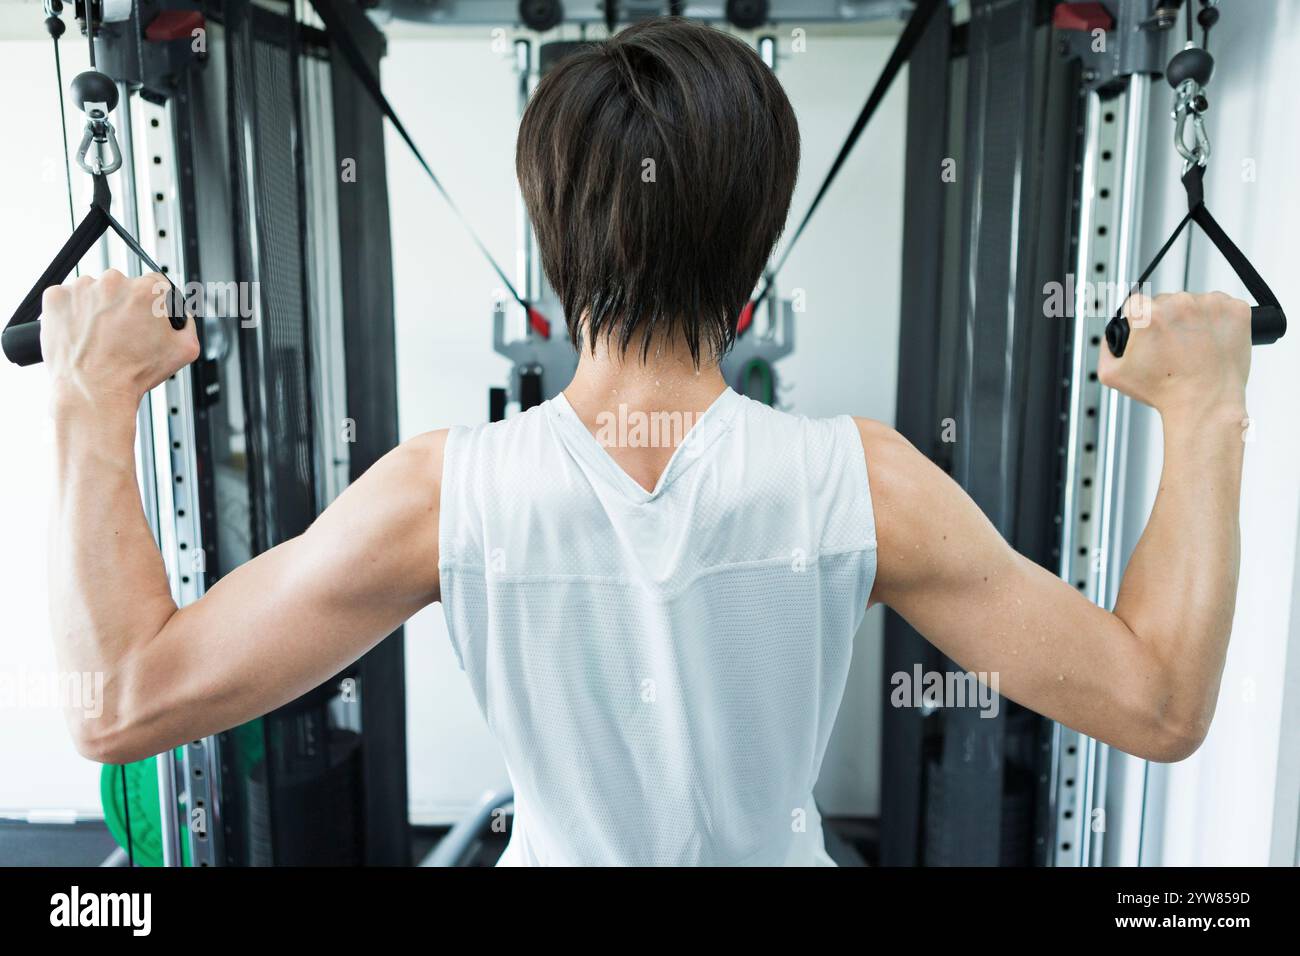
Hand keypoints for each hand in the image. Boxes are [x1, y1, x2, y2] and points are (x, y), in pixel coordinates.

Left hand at [41, 270, 199, 410]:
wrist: (93, 391)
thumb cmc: (132, 374)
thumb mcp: (184, 351)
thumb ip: (189, 325)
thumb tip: (182, 317)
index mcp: (146, 291)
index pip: (155, 282)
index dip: (152, 303)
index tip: (144, 315)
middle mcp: (113, 282)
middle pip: (122, 285)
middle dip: (123, 305)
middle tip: (122, 332)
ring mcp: (81, 288)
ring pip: (94, 291)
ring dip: (97, 307)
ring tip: (100, 336)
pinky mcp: (56, 298)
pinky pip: (66, 297)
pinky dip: (72, 311)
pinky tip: (81, 332)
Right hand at [1098, 291, 1250, 414]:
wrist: (1205, 404)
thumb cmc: (1165, 392)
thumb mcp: (1114, 375)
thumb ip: (1105, 348)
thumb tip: (1112, 333)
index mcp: (1149, 315)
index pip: (1137, 303)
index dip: (1140, 322)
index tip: (1151, 335)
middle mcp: (1179, 304)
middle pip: (1167, 301)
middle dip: (1168, 320)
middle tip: (1174, 347)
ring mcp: (1211, 305)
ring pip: (1195, 303)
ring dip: (1193, 319)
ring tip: (1194, 347)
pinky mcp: (1236, 310)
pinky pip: (1223, 306)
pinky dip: (1218, 320)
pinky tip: (1211, 341)